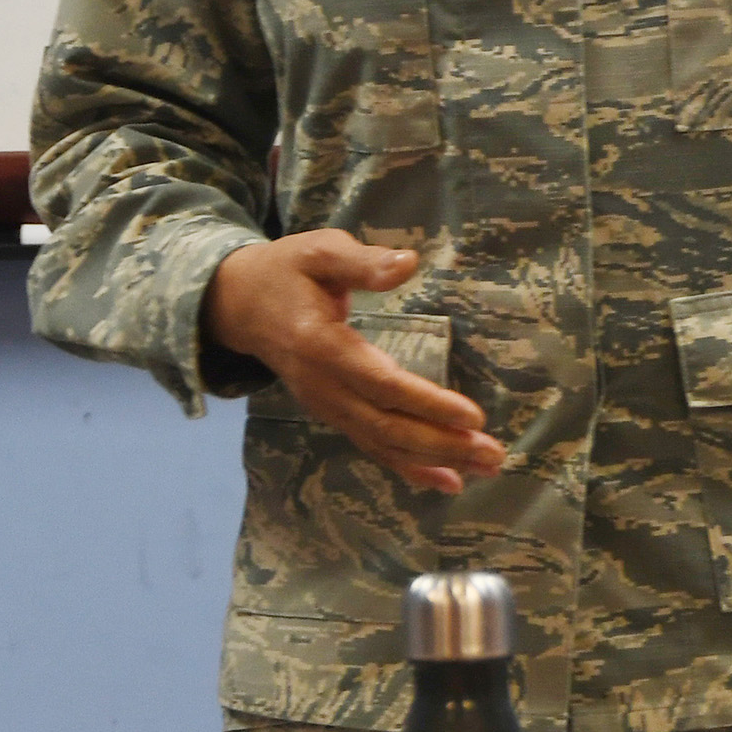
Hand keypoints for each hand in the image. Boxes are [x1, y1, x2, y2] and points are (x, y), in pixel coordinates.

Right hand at [202, 233, 500, 493]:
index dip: (427, 403)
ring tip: (485, 469)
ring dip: (435, 460)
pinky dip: (409, 467)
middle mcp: (323, 386)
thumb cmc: (287, 272)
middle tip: (493, 454)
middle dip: (442, 444)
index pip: (382, 383)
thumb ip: (362, 261)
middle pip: (388, 425)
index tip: (472, 416)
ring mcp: (325, 406)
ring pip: (383, 443)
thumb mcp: (319, 251)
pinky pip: (373, 446)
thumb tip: (409, 262)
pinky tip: (447, 479)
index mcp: (322, 346)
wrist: (239, 305)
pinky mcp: (332, 413)